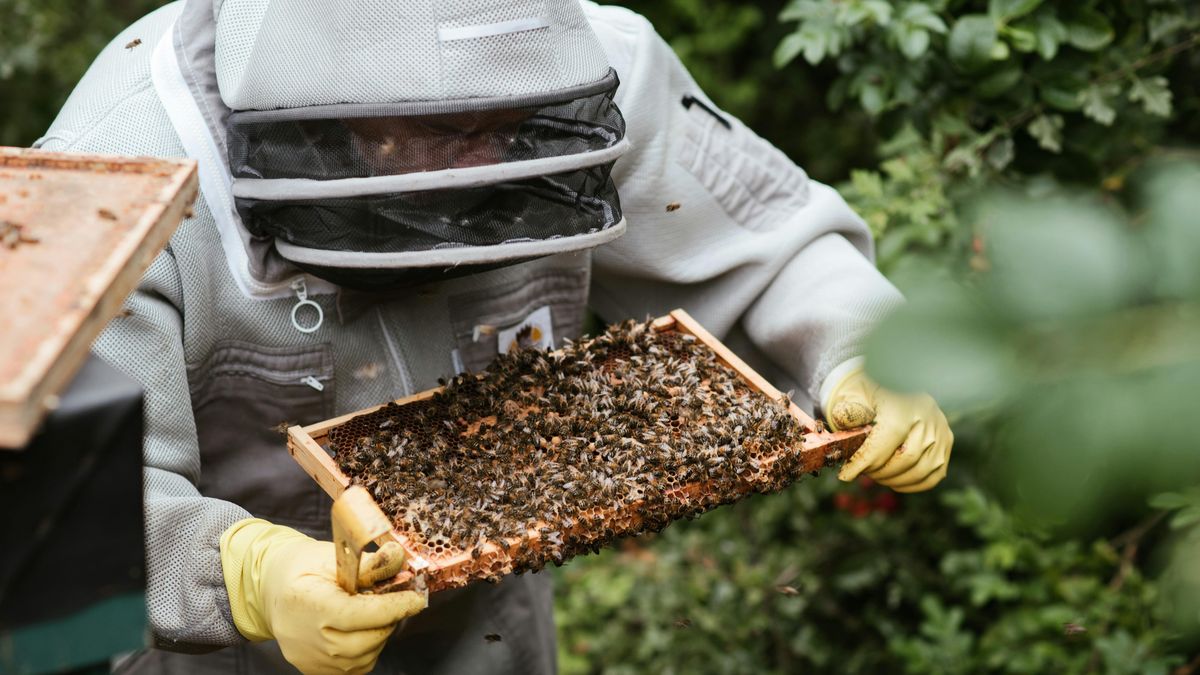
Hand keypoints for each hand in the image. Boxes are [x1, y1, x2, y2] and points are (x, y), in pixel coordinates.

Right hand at [220, 519, 425, 674]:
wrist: (272, 588)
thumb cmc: (304, 568)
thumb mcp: (334, 556)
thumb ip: (369, 564)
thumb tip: (400, 560)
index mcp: (308, 603)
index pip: (358, 614)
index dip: (392, 608)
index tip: (416, 598)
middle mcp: (306, 638)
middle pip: (364, 641)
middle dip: (389, 621)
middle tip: (396, 601)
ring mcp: (309, 658)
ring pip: (363, 658)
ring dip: (380, 635)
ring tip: (374, 613)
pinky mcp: (313, 670)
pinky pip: (354, 668)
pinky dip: (367, 650)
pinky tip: (362, 629)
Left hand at [825, 367, 952, 492]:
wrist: (891, 379)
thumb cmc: (868, 391)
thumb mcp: (852, 395)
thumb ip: (847, 414)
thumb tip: (844, 438)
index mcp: (903, 404)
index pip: (885, 442)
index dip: (864, 462)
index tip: (845, 475)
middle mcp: (928, 416)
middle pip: (906, 459)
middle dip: (879, 472)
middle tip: (863, 471)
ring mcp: (941, 429)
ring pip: (922, 470)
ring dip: (894, 479)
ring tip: (876, 474)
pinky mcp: (947, 440)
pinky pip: (934, 474)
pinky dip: (913, 484)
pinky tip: (894, 480)